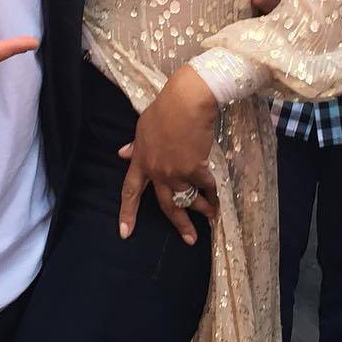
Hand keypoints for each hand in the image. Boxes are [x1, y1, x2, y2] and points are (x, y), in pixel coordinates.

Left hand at [118, 65, 218, 245]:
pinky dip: (214, 194)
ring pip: (188, 198)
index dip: (127, 213)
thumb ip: (136, 146)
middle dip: (179, 224)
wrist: (186, 102)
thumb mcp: (144, 127)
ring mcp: (175, 172)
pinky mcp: (195, 169)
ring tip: (210, 217)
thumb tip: (123, 154)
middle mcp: (156, 171)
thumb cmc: (165, 109)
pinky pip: (206, 187)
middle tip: (189, 240)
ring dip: (202, 209)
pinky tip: (219, 200)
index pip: (130, 191)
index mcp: (141, 161)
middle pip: (165, 205)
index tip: (125, 233)